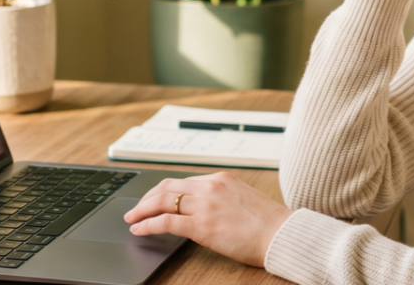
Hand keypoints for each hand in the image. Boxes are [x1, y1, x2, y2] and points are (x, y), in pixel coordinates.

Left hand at [123, 171, 292, 267]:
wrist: (281, 234)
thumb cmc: (268, 223)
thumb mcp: (242, 199)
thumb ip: (220, 199)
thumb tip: (201, 210)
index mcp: (220, 179)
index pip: (182, 182)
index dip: (162, 192)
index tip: (152, 200)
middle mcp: (210, 187)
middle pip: (167, 187)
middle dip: (146, 199)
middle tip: (135, 209)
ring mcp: (205, 205)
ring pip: (162, 201)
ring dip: (142, 210)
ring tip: (132, 219)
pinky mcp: (202, 225)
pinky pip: (166, 222)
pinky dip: (148, 225)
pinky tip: (139, 230)